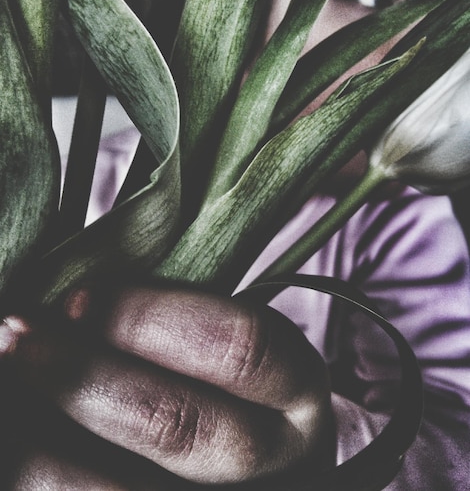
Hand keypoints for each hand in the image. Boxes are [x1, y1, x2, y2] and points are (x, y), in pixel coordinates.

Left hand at [0, 285, 332, 487]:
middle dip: (83, 376)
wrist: (256, 453)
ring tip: (12, 382)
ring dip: (42, 446)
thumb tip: (65, 300)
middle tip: (17, 337)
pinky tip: (24, 441)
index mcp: (292, 385)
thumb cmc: (226, 373)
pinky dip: (44, 477)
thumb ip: (164, 315)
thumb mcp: (222, 328)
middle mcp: (269, 457)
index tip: (77, 297)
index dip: (149, 316)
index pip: (238, 345)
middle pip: (179, 426)